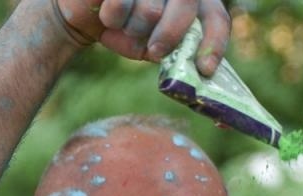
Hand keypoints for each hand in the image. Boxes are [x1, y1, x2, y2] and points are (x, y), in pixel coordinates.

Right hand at [51, 0, 229, 73]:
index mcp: (193, 1)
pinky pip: (122, 2)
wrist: (87, 15)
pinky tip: (108, 15)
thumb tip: (197, 81)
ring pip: (151, 10)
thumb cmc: (127, 31)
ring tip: (124, 26)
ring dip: (133, 28)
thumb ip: (178, 54)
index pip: (215, 17)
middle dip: (170, 34)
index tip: (204, 69)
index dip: (214, 43)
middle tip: (155, 51)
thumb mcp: (155, 47)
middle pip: (187, 4)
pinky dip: (113, 17)